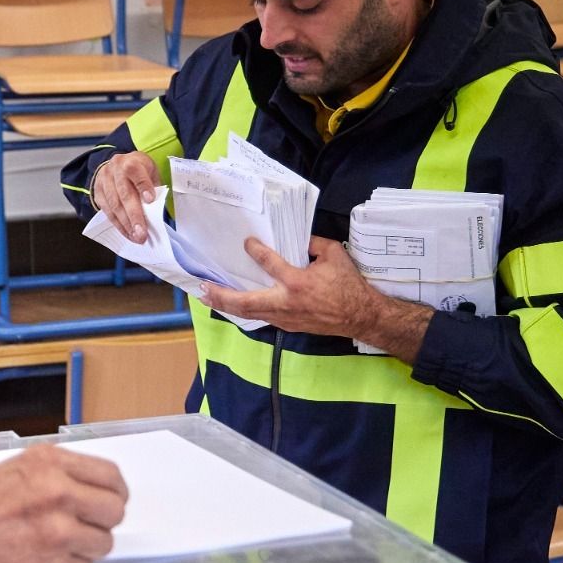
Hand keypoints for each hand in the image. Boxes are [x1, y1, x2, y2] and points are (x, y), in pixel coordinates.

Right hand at [0, 444, 127, 562]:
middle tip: (89, 523)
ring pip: (104, 542)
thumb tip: (91, 485)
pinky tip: (48, 557)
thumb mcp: (18, 467)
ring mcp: (59, 532)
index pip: (111, 476)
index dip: (115, 491)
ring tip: (62, 543)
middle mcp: (59, 493)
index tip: (110, 498)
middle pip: (115, 510)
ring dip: (88, 545)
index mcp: (50, 463)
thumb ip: (58, 472)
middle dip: (105, 519)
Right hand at [91, 151, 160, 243]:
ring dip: (126, 224)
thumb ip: (153, 188)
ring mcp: (103, 181)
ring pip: (114, 205)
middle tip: (142, 233)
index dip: (143, 186)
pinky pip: (107, 212)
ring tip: (136, 237)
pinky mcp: (98, 193)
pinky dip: (119, 225)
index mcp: (130, 161)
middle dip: (134, 216)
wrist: (118, 164)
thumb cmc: (139, 171)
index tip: (150, 200)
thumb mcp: (150, 172)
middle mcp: (114, 170)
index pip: (136, 173)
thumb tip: (154, 212)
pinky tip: (128, 233)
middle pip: (124, 194)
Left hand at [199, 236, 432, 361]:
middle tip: (202, 287)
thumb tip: (295, 237)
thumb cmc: (348, 284)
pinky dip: (243, 311)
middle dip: (221, 295)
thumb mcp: (334, 254)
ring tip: (206, 297)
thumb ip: (312, 243)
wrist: (361, 316)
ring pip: (249, 314)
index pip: (270, 263)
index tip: (246, 243)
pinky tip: (231, 305)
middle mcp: (286, 302)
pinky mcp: (287, 326)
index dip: (256, 251)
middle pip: (245, 302)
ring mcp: (285, 317)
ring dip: (226, 305)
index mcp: (298, 282)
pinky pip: (260, 318)